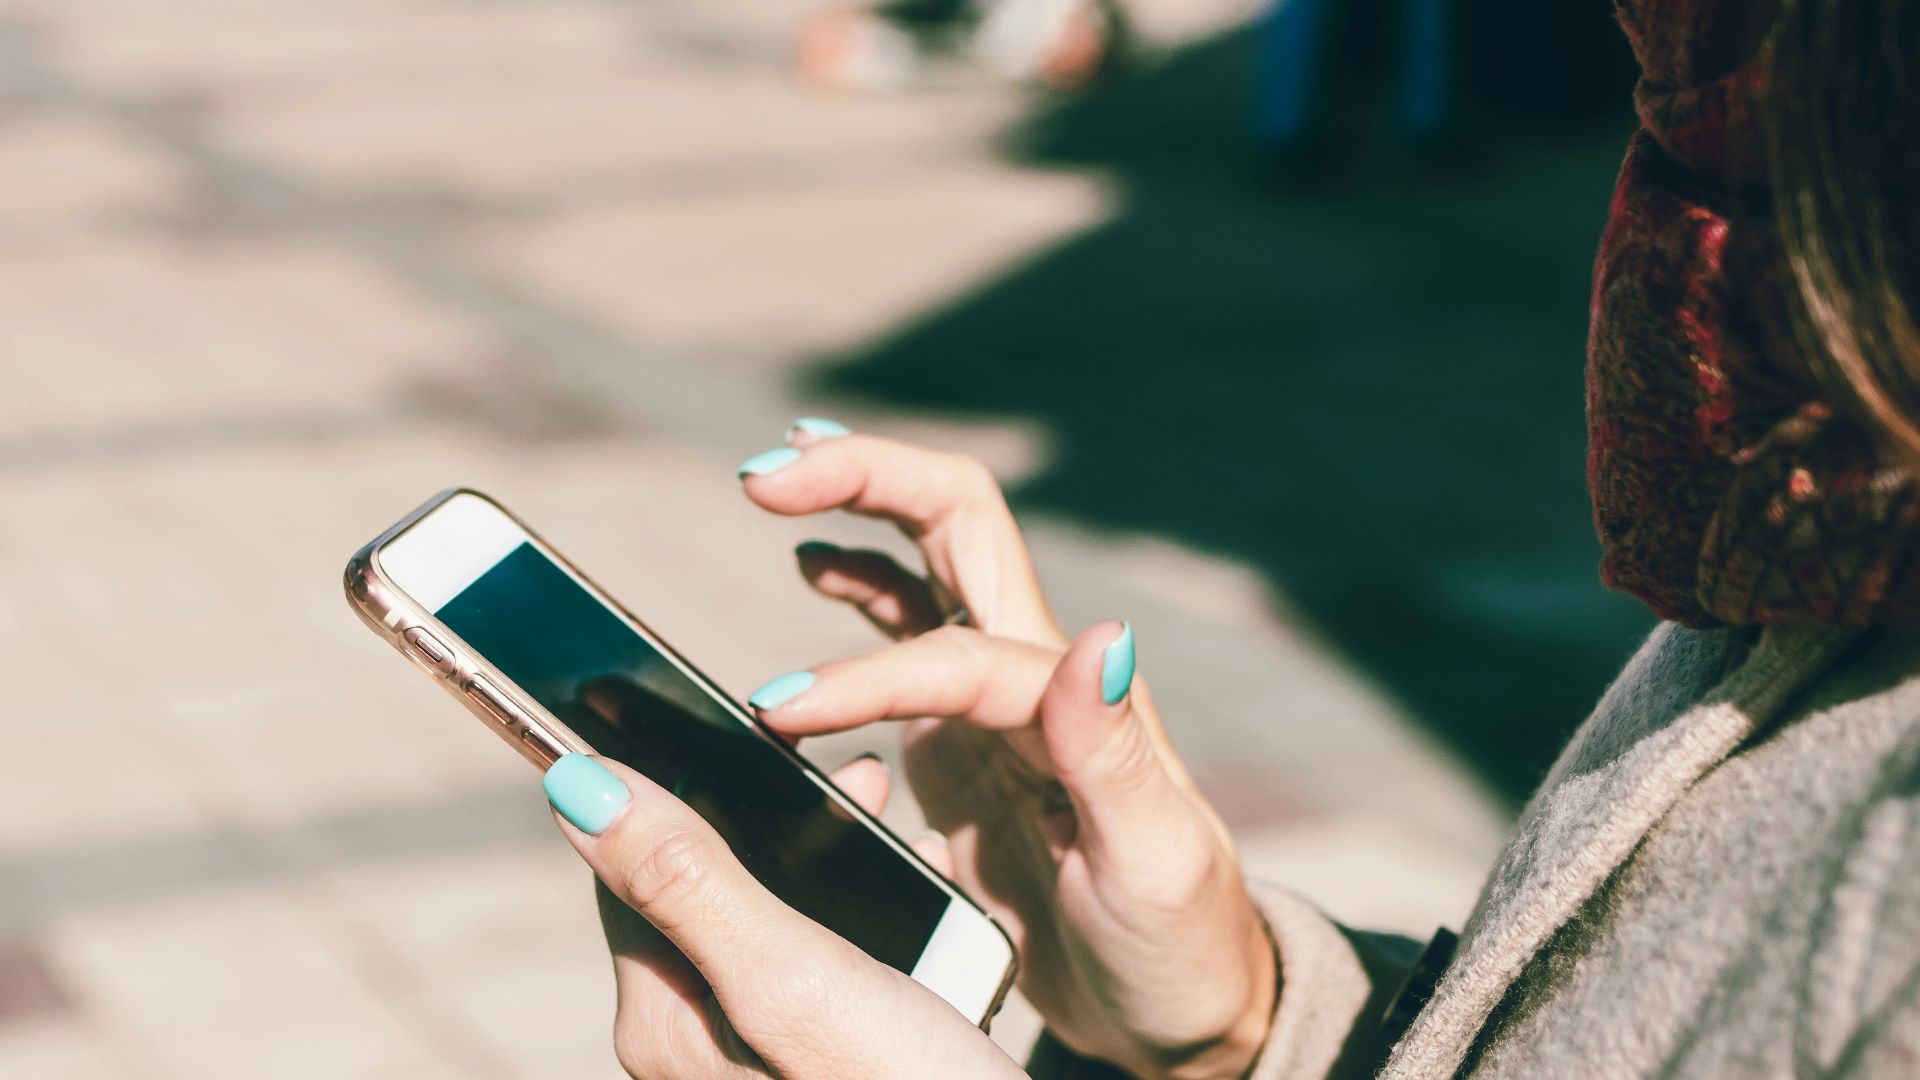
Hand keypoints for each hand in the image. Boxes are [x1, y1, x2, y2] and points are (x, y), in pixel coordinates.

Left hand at [542, 752, 1024, 1078]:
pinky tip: (910, 895)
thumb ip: (690, 881)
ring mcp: (756, 1057)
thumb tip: (574, 784)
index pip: (632, 864)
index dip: (673, 779)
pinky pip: (813, 962)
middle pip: (700, 886)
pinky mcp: (814, 1059)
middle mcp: (694, 1045)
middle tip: (843, 762)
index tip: (725, 714)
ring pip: (765, 917)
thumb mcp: (794, 978)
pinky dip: (856, 911)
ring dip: (816, 853)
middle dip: (763, 810)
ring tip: (879, 803)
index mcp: (664, 1021)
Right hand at [738, 426, 1277, 1079]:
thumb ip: (1117, 757)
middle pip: (955, 521)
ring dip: (856, 507)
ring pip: (926, 558)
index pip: (957, 652)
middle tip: (764, 475)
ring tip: (771, 487)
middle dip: (864, 477)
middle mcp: (1037, 675)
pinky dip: (859, 582)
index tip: (778, 715)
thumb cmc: (1176, 946)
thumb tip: (1105, 636)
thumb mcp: (1156, 864)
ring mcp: (998, 698)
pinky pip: (908, 630)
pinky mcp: (966, 736)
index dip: (864, 675)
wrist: (1181, 1007)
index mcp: (1077, 703)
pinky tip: (814, 566)